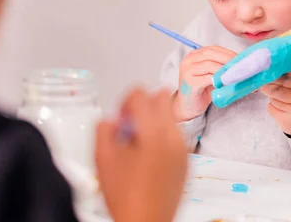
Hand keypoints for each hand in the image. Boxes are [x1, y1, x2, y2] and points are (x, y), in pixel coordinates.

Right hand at [96, 88, 187, 221]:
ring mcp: (183, 148)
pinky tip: (148, 156)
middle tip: (130, 124)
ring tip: (138, 144)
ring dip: (154, 120)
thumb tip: (113, 120)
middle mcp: (173, 136)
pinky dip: (164, 136)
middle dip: (143, 105)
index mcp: (153, 132)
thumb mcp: (103, 158)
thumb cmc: (126, 197)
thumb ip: (104, 128)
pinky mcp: (187, 160)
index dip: (125, 101)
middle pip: (161, 96)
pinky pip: (177, 134)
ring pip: (171, 115)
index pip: (140, 93)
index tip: (121, 116)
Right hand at [174, 46, 236, 120]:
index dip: (228, 52)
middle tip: (240, 66)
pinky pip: (207, 78)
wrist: (188, 106)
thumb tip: (239, 63)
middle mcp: (189, 60)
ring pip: (209, 65)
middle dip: (227, 59)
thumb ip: (220, 66)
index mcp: (194, 55)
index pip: (213, 49)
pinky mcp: (189, 83)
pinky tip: (225, 83)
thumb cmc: (202, 90)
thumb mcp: (211, 74)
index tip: (240, 58)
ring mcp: (187, 71)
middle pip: (211, 54)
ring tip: (235, 74)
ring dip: (224, 69)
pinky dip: (218, 80)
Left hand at [260, 72, 290, 136]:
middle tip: (262, 84)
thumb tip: (275, 67)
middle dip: (268, 87)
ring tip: (275, 97)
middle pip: (279, 92)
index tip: (267, 75)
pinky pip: (272, 109)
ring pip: (274, 100)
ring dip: (271, 97)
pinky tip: (277, 106)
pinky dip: (271, 106)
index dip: (275, 78)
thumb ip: (290, 78)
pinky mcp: (287, 122)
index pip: (288, 81)